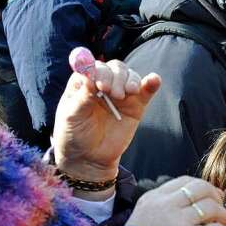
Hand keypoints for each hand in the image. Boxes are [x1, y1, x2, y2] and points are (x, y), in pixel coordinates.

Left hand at [52, 59, 160, 185]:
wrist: (89, 158)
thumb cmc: (74, 134)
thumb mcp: (72, 116)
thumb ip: (82, 97)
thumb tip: (90, 77)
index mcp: (84, 82)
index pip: (94, 67)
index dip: (98, 72)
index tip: (100, 85)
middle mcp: (103, 83)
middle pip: (114, 68)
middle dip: (115, 77)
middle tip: (113, 93)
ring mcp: (121, 93)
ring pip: (129, 75)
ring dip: (130, 80)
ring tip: (127, 94)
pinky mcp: (136, 105)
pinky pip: (145, 90)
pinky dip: (151, 82)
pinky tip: (154, 80)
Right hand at [126, 176, 225, 225]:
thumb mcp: (140, 218)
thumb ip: (158, 208)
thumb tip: (183, 204)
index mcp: (153, 198)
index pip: (183, 182)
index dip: (201, 186)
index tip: (210, 193)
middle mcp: (167, 205)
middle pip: (201, 189)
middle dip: (216, 195)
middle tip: (222, 204)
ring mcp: (179, 221)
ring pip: (212, 208)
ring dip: (224, 216)